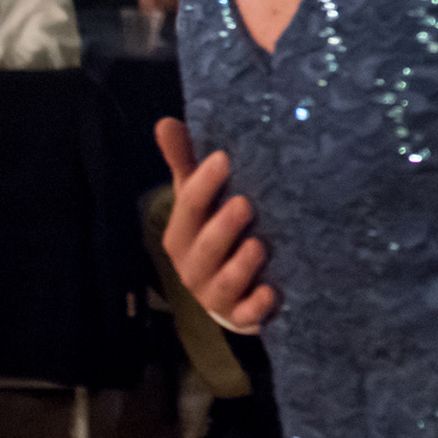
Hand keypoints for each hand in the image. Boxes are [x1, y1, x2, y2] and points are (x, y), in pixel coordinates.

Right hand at [156, 118, 275, 332]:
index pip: (188, 207)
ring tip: (259, 245)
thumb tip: (166, 122)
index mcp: (182, 234)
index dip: (203, 185)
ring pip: (225, 282)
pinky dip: (257, 306)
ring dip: (241, 265)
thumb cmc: (213, 232)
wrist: (229, 291)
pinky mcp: (240, 315)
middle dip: (222, 227)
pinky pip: (247, 314)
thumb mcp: (198, 198)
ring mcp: (216, 294)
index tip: (223, 159)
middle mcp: (193, 266)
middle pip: (204, 247)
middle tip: (245, 204)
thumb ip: (186, 164)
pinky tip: (271, 292)